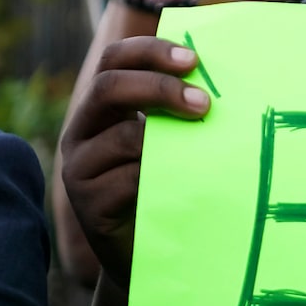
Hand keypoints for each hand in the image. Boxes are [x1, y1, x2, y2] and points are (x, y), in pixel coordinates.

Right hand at [58, 36, 211, 286]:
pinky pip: (129, 180)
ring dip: (169, 135)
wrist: (147, 253)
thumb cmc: (165, 184)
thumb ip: (178, 110)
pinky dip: (163, 174)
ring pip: (123, 137)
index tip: (194, 60)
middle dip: (159, 88)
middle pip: (108, 88)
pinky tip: (190, 178)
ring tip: (206, 139)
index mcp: (101, 107)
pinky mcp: (89, 205)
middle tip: (205, 103)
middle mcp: (81, 132)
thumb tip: (226, 73)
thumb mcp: (167, 140)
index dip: (151, 52)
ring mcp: (79, 170)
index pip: (114, 59)